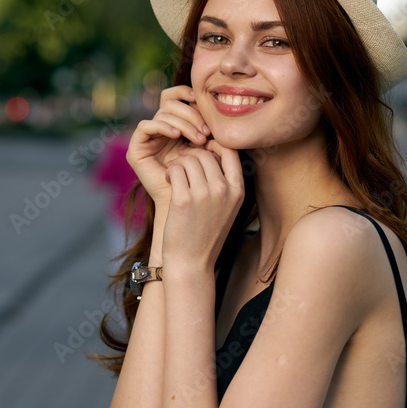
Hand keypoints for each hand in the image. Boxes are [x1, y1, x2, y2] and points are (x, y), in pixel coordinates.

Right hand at [126, 85, 209, 205]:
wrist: (187, 208)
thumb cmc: (203, 181)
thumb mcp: (209, 150)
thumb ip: (210, 130)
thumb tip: (215, 109)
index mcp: (176, 125)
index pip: (177, 96)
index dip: (189, 95)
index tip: (209, 108)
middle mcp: (159, 129)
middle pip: (171, 102)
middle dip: (192, 114)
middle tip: (206, 132)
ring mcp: (147, 139)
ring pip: (162, 112)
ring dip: (183, 122)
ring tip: (198, 139)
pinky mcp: (135, 149)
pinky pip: (145, 126)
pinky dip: (162, 126)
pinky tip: (175, 135)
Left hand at [162, 139, 243, 273]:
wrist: (192, 262)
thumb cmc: (206, 234)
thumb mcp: (227, 207)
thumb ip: (225, 181)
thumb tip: (213, 150)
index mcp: (238, 191)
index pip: (231, 151)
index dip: (214, 144)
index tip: (202, 150)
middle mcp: (224, 191)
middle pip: (206, 153)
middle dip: (191, 154)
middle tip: (182, 164)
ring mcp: (204, 195)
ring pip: (189, 159)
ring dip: (178, 163)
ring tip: (175, 174)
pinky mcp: (183, 200)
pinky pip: (175, 169)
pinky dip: (170, 171)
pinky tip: (168, 180)